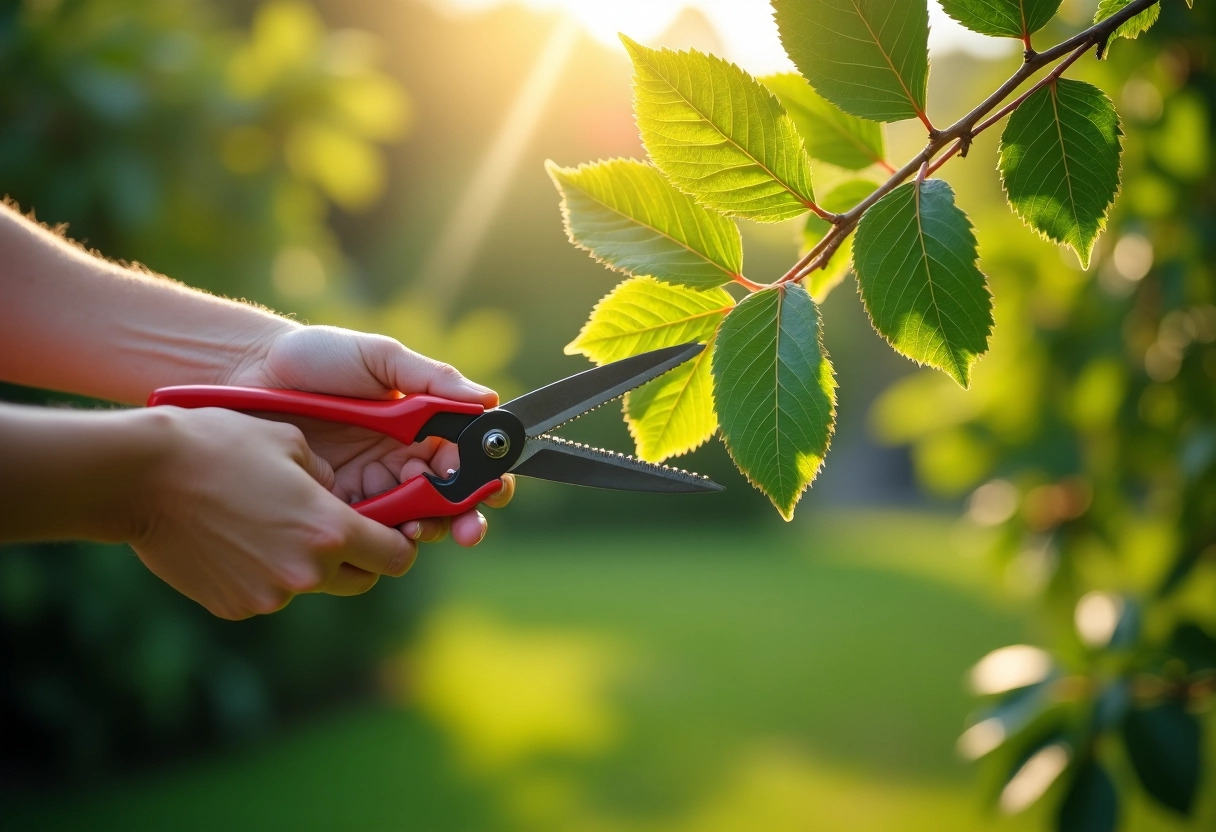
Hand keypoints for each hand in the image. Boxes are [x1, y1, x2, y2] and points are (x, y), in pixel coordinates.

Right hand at [133, 407, 417, 618]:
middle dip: (359, 558)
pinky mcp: (234, 607)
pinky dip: (263, 573)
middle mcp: (306, 572)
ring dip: (306, 564)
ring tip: (270, 524)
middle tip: (336, 529)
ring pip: (310, 586)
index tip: (392, 533)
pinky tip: (236, 539)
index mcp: (330, 530)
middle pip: (361, 581)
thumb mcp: (293, 444)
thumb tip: (341, 496)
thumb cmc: (220, 447)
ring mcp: (269, 596)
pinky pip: (268, 593)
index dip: (400, 544)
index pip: (396, 557)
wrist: (141, 478)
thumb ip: (331, 478)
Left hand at [225, 325, 514, 545]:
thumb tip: (488, 400)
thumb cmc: (314, 357)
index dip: (484, 479)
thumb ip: (433, 378)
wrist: (245, 373)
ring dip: (424, 531)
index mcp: (420, 428)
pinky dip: (377, 538)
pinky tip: (379, 535)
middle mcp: (400, 462)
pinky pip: (363, 531)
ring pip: (411, 522)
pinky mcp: (333, 507)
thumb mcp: (378, 357)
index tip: (490, 490)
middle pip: (447, 501)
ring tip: (416, 528)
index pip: (465, 461)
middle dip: (464, 519)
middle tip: (466, 529)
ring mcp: (367, 488)